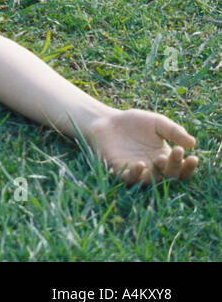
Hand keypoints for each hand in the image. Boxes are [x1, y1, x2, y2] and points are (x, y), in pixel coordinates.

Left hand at [85, 108, 199, 184]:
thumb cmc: (135, 122)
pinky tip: (139, 164)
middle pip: (169, 176)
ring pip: (151, 181)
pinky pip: (129, 179)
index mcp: (166, 159)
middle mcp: (154, 169)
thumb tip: (192, 143)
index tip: (193, 157)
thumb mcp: (158, 123)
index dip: (189, 167)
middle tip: (176, 153)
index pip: (181, 170)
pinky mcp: (120, 171)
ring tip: (159, 159)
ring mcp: (137, 172)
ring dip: (157, 173)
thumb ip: (174, 131)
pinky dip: (135, 175)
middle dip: (175, 166)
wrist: (107, 120)